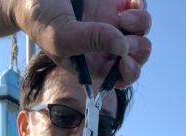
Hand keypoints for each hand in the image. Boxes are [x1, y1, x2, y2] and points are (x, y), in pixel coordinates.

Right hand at [10, 0, 151, 86]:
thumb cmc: (42, 20)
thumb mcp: (62, 36)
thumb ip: (90, 41)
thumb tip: (123, 46)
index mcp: (94, 64)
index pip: (121, 78)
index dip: (130, 73)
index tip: (125, 61)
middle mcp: (106, 46)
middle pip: (138, 56)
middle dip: (138, 49)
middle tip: (126, 37)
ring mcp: (112, 23)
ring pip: (143, 31)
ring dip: (140, 25)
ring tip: (124, 17)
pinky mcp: (116, 1)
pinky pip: (140, 6)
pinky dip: (140, 4)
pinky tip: (128, 3)